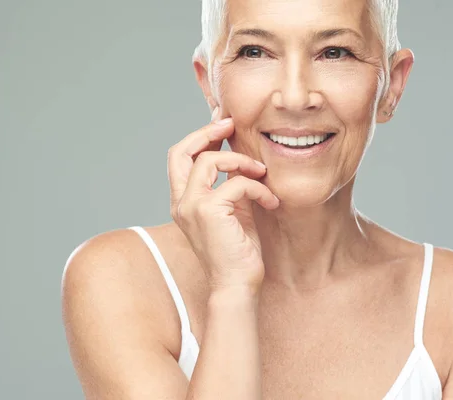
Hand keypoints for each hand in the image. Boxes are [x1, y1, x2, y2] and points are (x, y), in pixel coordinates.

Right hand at [167, 112, 278, 295]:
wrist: (237, 285)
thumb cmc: (239, 251)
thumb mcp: (234, 210)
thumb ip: (230, 184)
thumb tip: (240, 157)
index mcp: (184, 201)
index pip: (180, 157)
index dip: (200, 136)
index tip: (224, 123)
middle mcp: (181, 202)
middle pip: (180, 151)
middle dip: (207, 131)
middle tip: (231, 122)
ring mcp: (191, 207)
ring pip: (208, 161)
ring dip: (241, 161)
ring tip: (262, 173)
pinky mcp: (209, 212)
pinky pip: (236, 184)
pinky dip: (258, 188)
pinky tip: (272, 201)